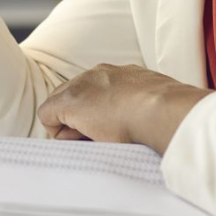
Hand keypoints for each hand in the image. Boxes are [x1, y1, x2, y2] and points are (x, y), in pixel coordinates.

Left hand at [37, 64, 210, 151]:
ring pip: (62, 106)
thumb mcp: (160, 105)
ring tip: (96, 141)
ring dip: (73, 126)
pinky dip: (58, 132)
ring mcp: (82, 85)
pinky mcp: (68, 102)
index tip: (112, 131)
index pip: (97, 92)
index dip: (98, 114)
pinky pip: (48, 116)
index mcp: (122, 75)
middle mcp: (99, 74)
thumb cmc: (168, 114)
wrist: (163, 111)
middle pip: (76, 96)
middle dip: (81, 119)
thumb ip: (148, 107)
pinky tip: (81, 141)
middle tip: (101, 139)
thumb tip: (152, 123)